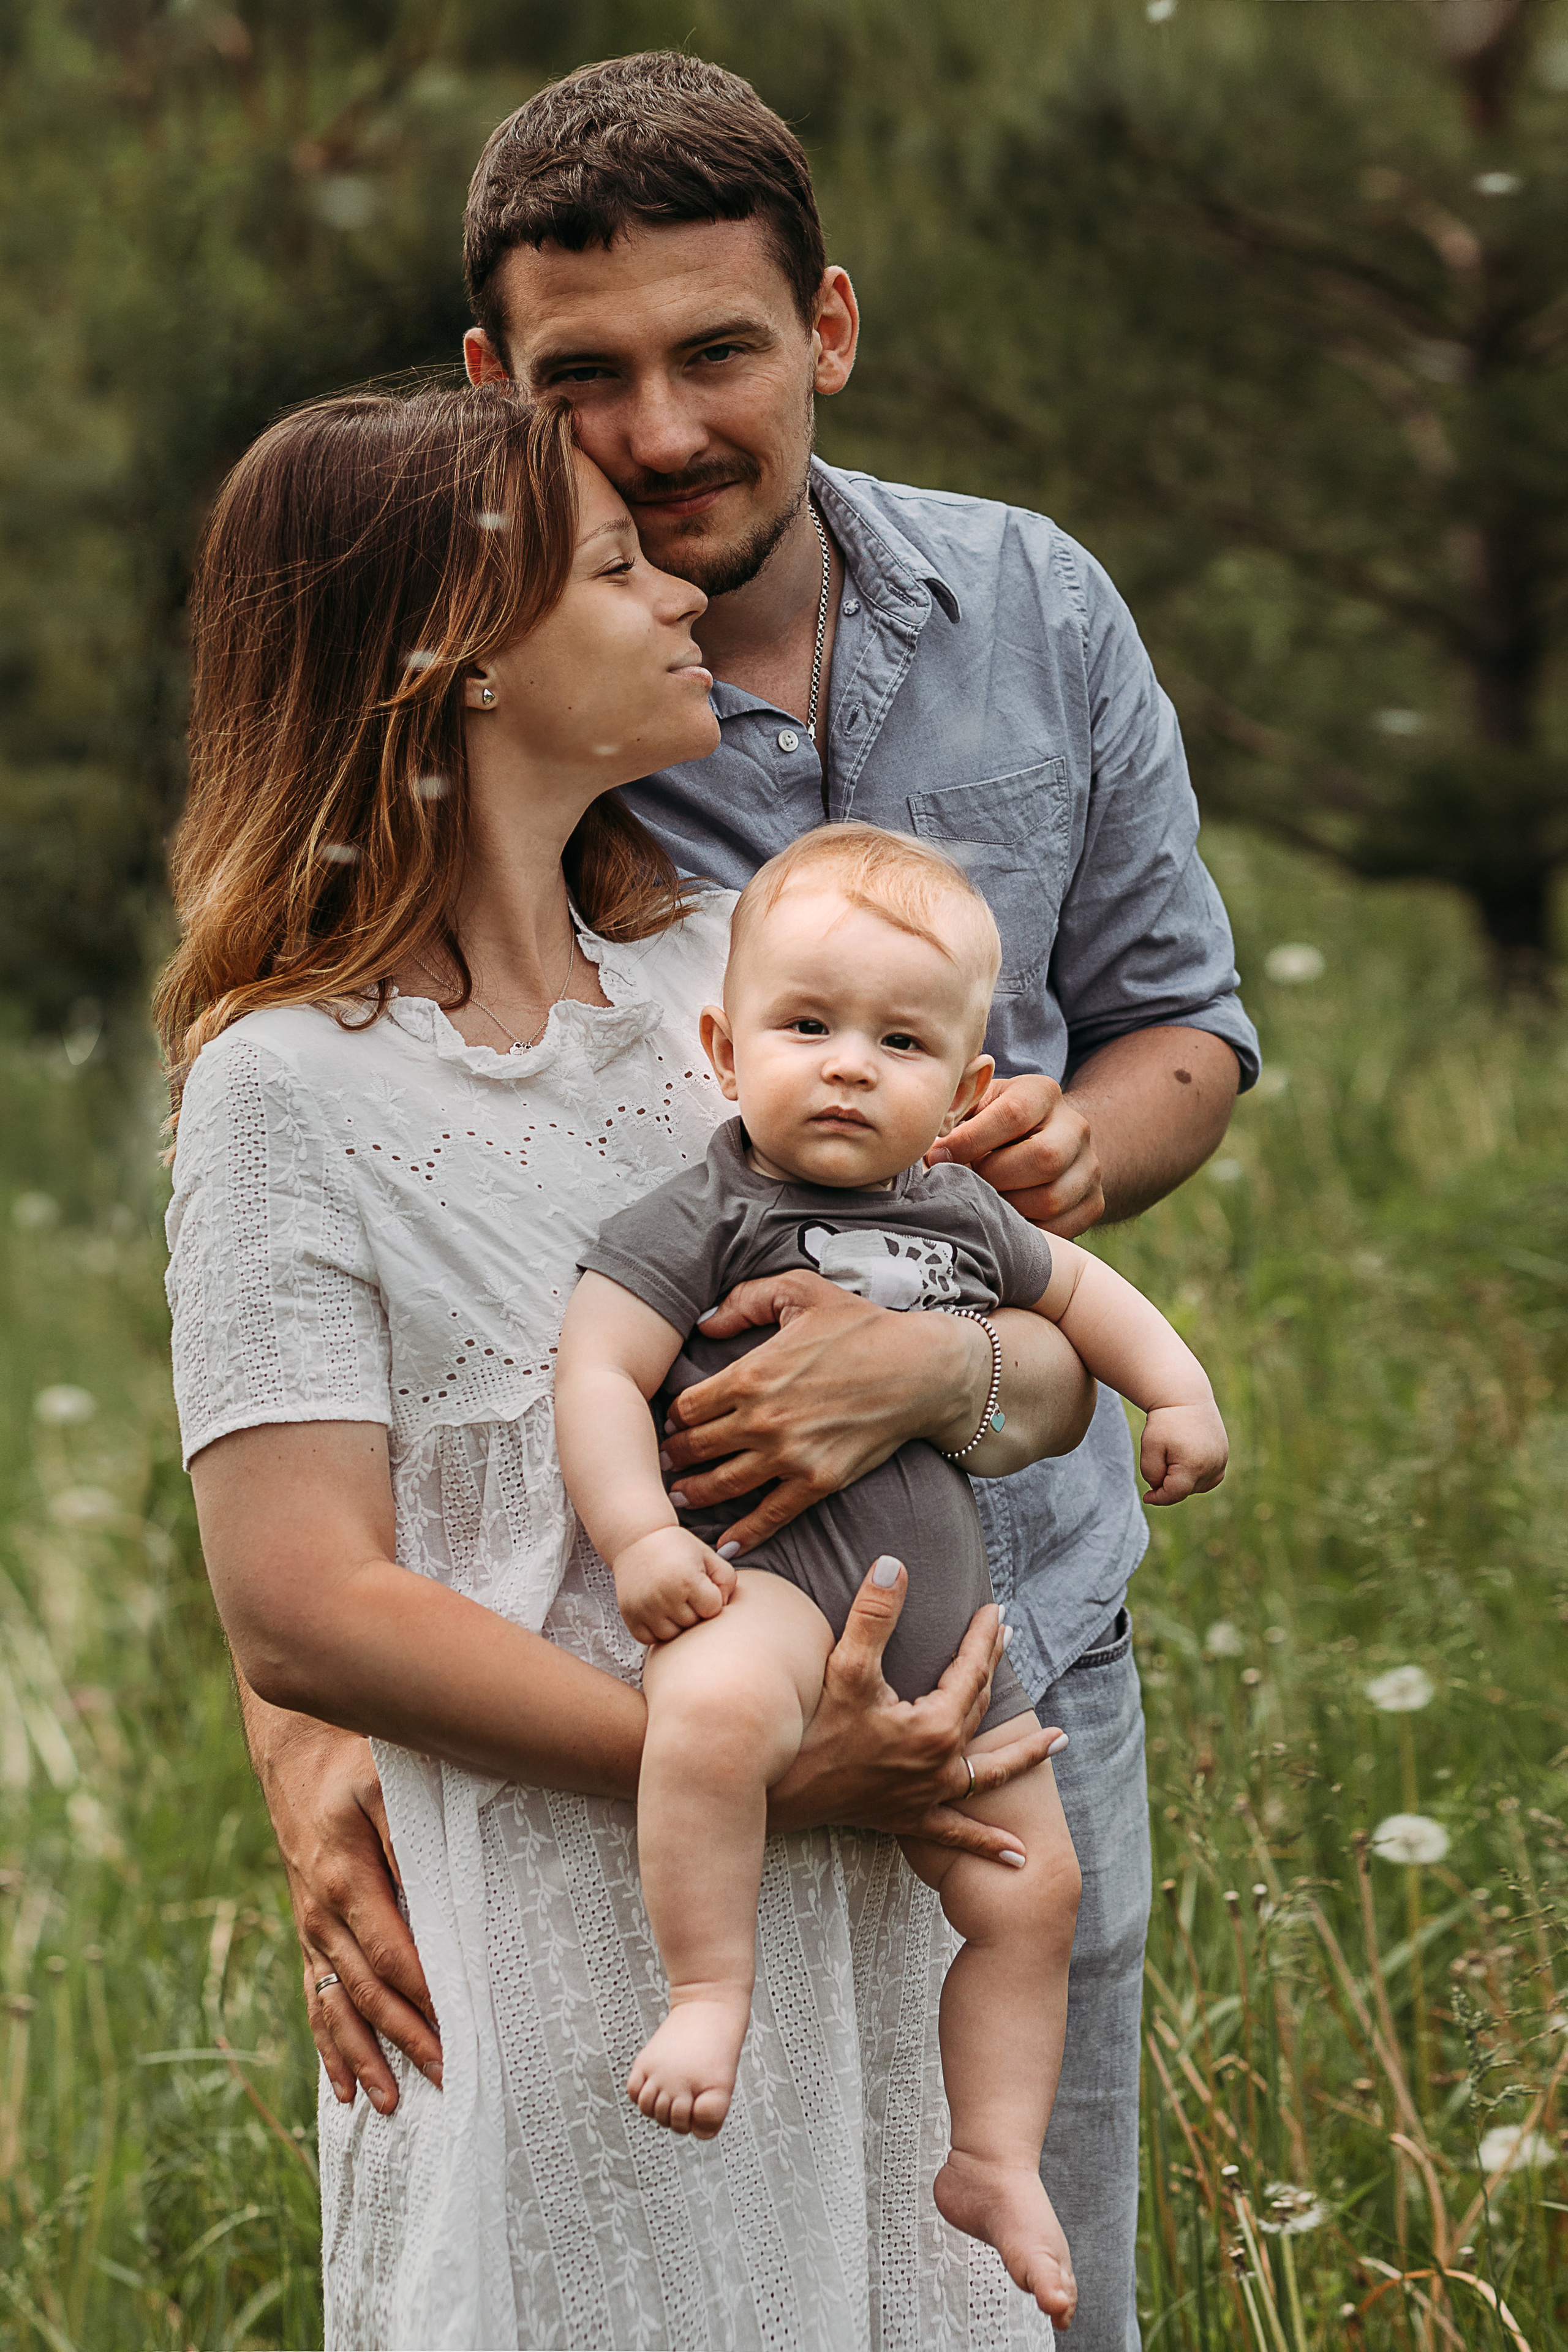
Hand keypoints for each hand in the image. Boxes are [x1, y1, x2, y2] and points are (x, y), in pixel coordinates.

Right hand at [245, 1700, 441, 2112]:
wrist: (296, 1744)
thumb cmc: (354, 1758)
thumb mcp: (387, 1784)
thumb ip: (410, 1839)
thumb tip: (439, 1894)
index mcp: (345, 1879)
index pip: (392, 1956)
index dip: (425, 1998)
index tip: (459, 2033)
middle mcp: (321, 1913)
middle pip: (366, 1993)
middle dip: (406, 2040)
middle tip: (447, 2081)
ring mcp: (309, 1926)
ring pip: (336, 2006)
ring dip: (364, 2058)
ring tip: (391, 2106)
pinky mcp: (306, 1929)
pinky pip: (314, 1996)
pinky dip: (329, 2044)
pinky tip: (343, 2087)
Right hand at [615, 1526, 737, 1643]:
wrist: (637, 1539)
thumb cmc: (676, 1548)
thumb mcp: (708, 1556)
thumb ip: (726, 1581)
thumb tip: (722, 1608)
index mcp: (686, 1579)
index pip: (713, 1610)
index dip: (711, 1598)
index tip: (701, 1585)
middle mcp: (664, 1596)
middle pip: (693, 1624)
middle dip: (694, 1610)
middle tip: (684, 1590)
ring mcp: (644, 1608)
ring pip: (672, 1635)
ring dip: (676, 1622)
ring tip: (671, 1600)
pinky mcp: (629, 1615)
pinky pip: (649, 1639)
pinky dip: (655, 1630)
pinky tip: (658, 1610)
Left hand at [661, 1272, 988, 1553]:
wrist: (921, 1369)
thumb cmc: (861, 1325)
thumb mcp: (800, 1291)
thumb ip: (745, 1300)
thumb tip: (704, 1323)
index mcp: (751, 1375)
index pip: (688, 1407)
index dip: (673, 1417)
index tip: (670, 1423)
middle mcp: (763, 1421)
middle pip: (697, 1449)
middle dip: (674, 1457)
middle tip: (663, 1463)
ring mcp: (789, 1456)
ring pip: (723, 1485)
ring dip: (694, 1494)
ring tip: (679, 1498)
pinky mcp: (817, 1482)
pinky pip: (769, 1515)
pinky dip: (744, 1534)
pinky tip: (725, 1545)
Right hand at [766, 1559, 1065, 1861]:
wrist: (780, 1794)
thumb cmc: (811, 1729)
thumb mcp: (845, 1666)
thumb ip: (874, 1614)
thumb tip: (895, 1565)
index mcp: (934, 1726)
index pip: (971, 1671)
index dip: (983, 1637)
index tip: (994, 1609)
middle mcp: (940, 1764)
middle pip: (979, 1708)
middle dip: (994, 1670)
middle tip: (1007, 1638)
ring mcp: (927, 1796)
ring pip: (989, 1773)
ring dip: (1024, 1755)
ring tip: (1059, 1742)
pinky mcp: (909, 1820)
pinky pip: (957, 1832)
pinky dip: (988, 1842)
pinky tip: (1017, 1854)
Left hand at [927, 1072, 1103, 1236]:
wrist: (1045, 1141)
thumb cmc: (992, 1123)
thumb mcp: (975, 1104)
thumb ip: (952, 1111)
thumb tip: (927, 1140)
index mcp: (1043, 1093)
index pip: (1014, 1115)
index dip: (970, 1140)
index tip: (938, 1155)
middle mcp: (1076, 1127)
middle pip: (1043, 1159)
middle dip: (993, 1177)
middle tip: (965, 1183)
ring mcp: (1089, 1168)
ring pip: (1052, 1199)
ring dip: (1006, 1208)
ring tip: (981, 1201)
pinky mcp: (1094, 1204)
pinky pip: (1060, 1229)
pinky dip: (1024, 1231)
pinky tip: (1002, 1220)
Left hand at [1140, 1401, 1228, 1504]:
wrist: (1186, 1397)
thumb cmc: (1165, 1421)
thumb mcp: (1150, 1446)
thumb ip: (1152, 1473)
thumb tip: (1161, 1488)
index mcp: (1194, 1465)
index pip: (1175, 1494)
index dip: (1159, 1498)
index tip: (1147, 1497)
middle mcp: (1212, 1466)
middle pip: (1185, 1490)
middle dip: (1169, 1483)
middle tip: (1160, 1458)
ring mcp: (1221, 1461)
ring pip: (1198, 1486)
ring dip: (1184, 1481)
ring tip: (1174, 1455)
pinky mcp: (1224, 1456)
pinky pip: (1210, 1478)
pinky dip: (1197, 1477)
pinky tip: (1187, 1462)